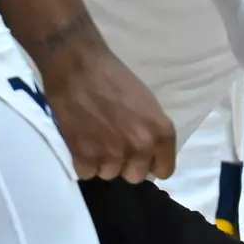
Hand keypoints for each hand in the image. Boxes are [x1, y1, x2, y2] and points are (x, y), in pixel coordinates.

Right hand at [38, 30, 175, 182]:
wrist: (79, 67)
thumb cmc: (115, 78)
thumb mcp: (148, 104)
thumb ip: (151, 132)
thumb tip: (148, 154)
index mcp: (161, 133)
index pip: (165, 170)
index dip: (151, 163)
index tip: (141, 156)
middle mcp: (141, 147)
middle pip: (135, 176)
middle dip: (125, 164)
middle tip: (112, 143)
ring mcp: (112, 155)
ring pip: (108, 174)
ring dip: (101, 161)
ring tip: (94, 137)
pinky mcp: (85, 157)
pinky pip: (86, 172)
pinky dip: (82, 160)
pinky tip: (81, 140)